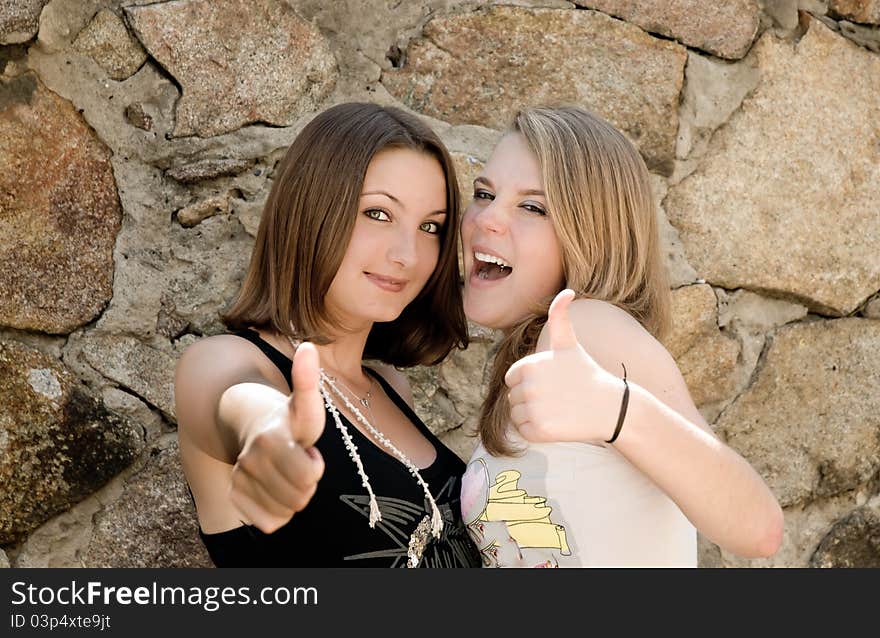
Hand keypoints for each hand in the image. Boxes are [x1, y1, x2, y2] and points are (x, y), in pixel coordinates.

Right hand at [230, 342, 325, 532]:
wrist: (252, 426)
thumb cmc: (289, 419)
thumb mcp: (304, 403)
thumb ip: (308, 380)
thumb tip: (309, 346)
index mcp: (272, 437)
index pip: (309, 477)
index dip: (315, 466)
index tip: (308, 450)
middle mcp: (251, 459)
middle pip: (301, 496)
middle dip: (307, 482)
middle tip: (298, 461)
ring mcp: (240, 479)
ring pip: (286, 511)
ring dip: (294, 497)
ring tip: (287, 472)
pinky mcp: (236, 496)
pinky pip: (270, 522)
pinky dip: (278, 512)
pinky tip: (275, 489)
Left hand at [504, 289, 624, 444]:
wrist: (610, 406)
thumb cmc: (586, 373)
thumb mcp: (569, 344)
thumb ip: (560, 318)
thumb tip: (567, 291)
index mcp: (528, 365)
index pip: (511, 379)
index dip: (528, 381)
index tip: (550, 381)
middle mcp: (528, 387)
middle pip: (513, 397)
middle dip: (531, 399)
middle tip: (557, 396)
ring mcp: (534, 410)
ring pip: (517, 415)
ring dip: (533, 415)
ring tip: (557, 409)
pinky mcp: (540, 431)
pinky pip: (524, 432)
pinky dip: (537, 431)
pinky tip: (557, 423)